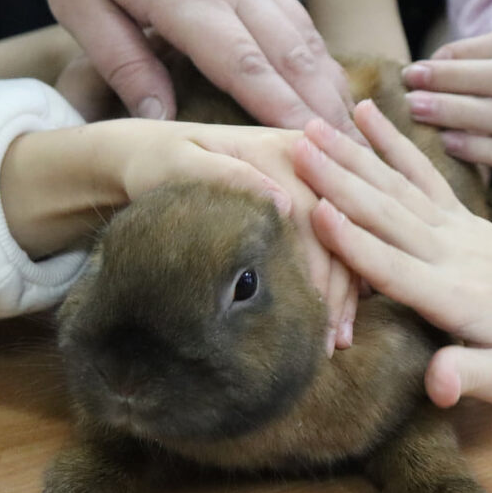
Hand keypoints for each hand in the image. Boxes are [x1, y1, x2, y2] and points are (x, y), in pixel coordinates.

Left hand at [1, 119, 357, 352]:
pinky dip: (336, 282)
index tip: (316, 314)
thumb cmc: (157, 166)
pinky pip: (333, 243)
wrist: (148, 158)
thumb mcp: (178, 165)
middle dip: (338, 289)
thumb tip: (283, 203)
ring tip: (335, 342)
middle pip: (338, 231)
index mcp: (281, 149)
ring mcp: (309, 180)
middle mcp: (305, 161)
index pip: (316, 215)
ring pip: (342, 241)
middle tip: (330, 343)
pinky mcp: (306, 199)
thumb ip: (226, 176)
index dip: (321, 268)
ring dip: (343, 293)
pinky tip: (332, 321)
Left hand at [23, 0, 361, 139]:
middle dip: (324, 110)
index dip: (282, 113)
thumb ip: (120, 61)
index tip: (312, 151)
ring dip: (330, 83)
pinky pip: (293, 12)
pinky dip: (317, 52)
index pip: (246, 66)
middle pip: (291, 55)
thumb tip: (160, 118)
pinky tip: (327, 80)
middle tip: (353, 157)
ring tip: (354, 130)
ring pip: (303, 32)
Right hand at [294, 99, 491, 404]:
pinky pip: (421, 174)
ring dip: (352, 156)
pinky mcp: (462, 217)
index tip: (315, 211)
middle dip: (339, 181)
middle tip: (296, 147)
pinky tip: (367, 114)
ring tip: (312, 126)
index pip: (398, 268)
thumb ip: (475, 377)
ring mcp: (458, 229)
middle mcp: (454, 254)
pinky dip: (392, 142)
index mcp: (460, 297)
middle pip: (387, 214)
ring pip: (397, 186)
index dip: (355, 244)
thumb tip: (437, 383)